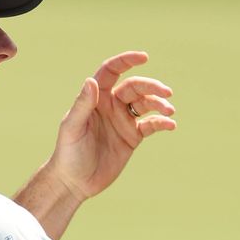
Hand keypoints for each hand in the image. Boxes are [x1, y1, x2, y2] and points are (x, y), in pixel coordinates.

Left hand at [48, 51, 176, 201]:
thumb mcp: (73, 127)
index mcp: (95, 98)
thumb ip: (83, 105)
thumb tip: (91, 81)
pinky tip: (170, 125)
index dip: (126, 61)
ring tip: (170, 111)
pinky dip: (162, 123)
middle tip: (167, 92)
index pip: (111, 71)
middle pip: (135, 87)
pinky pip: (151, 125)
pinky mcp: (132, 137)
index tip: (144, 57)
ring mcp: (123, 120)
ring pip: (146, 104)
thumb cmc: (68, 152)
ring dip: (160, 104)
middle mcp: (111, 105)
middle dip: (152, 86)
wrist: (75, 181)